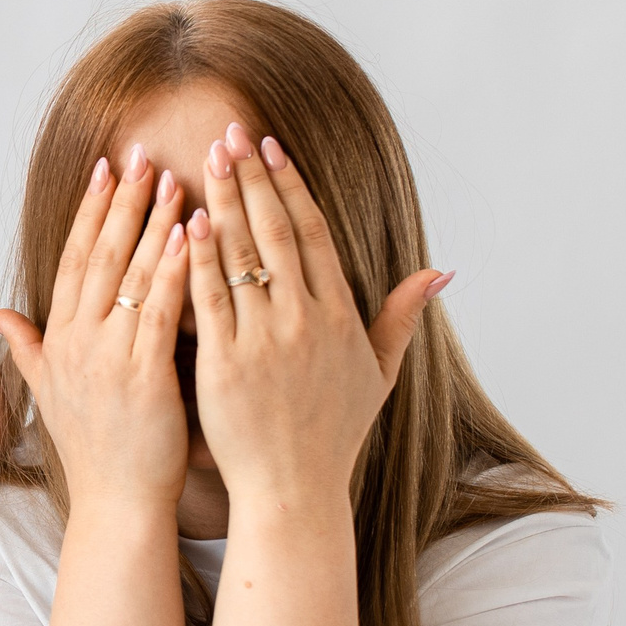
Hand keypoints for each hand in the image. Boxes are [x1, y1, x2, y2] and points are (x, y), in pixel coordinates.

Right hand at [0, 145, 191, 510]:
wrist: (117, 506)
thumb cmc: (96, 452)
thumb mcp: (49, 392)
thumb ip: (26, 345)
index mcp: (59, 341)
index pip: (75, 259)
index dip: (90, 210)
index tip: (106, 167)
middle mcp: (78, 343)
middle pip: (100, 256)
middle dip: (121, 200)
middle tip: (142, 151)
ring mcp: (108, 359)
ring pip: (131, 276)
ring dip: (153, 223)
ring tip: (174, 177)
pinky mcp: (143, 378)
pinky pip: (160, 312)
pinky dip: (176, 270)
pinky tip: (193, 235)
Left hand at [185, 121, 448, 507]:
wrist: (294, 491)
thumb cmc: (333, 436)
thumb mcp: (378, 375)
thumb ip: (401, 317)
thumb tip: (440, 272)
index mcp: (340, 317)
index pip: (315, 233)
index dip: (291, 185)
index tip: (271, 147)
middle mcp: (305, 321)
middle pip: (278, 232)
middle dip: (253, 178)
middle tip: (231, 133)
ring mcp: (265, 341)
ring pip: (242, 256)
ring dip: (223, 202)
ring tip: (206, 159)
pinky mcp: (225, 364)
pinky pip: (210, 299)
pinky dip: (198, 258)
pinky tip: (185, 221)